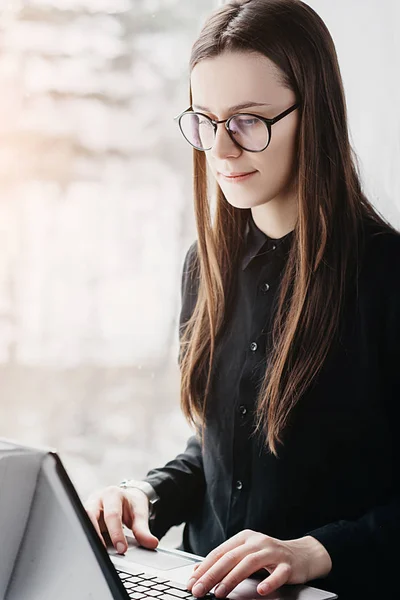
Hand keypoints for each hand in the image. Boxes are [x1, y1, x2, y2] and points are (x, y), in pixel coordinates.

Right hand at [84, 485, 158, 553]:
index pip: (112, 515)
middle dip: (96, 535)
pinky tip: (90, 549)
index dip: (116, 533)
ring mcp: (89, 506)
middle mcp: (98, 498)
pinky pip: (81, 526)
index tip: (122, 549)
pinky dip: (86, 537)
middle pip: (91, 515)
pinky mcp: (85, 515)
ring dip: (88, 536)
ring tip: (95, 552)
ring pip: (82, 520)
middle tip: (103, 553)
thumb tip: (152, 543)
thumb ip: (143, 530)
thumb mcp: (139, 514)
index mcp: (113, 494)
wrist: (127, 497)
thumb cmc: (131, 505)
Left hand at [186, 530, 331, 597]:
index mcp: (244, 538)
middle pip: (230, 557)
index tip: (191, 582)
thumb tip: (199, 573)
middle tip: (199, 589)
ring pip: (249, 563)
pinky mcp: (288, 564)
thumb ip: (228, 560)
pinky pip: (278, 574)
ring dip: (232, 578)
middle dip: (212, 575)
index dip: (204, 567)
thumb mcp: (247, 553)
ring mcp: (273, 552)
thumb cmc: (270, 555)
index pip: (220, 552)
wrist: (303, 554)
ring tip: (220, 592)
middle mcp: (257, 542)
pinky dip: (269, 582)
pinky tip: (261, 590)